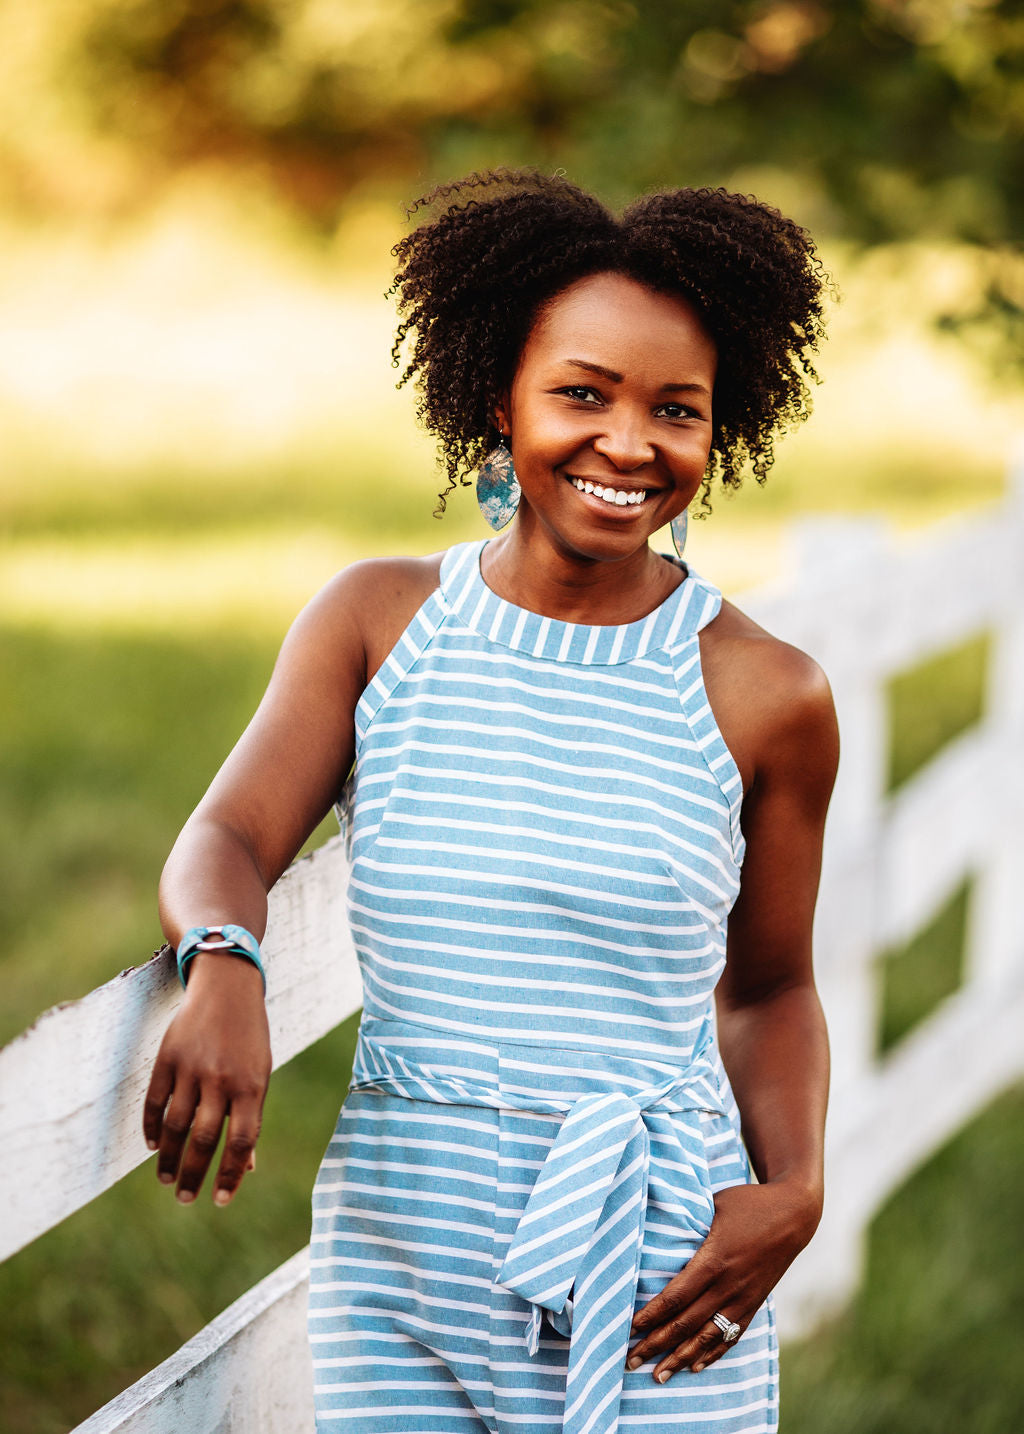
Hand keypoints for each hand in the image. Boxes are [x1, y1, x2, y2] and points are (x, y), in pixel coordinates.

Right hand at [143, 952, 271, 1205]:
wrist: (228, 987)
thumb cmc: (249, 1039)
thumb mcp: (260, 1074)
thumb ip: (251, 1117)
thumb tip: (248, 1167)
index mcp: (252, 1086)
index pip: (240, 1142)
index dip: (230, 1175)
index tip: (220, 1201)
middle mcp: (221, 1079)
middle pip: (204, 1139)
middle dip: (193, 1174)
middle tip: (185, 1199)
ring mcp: (192, 1067)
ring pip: (175, 1125)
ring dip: (169, 1158)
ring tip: (167, 1180)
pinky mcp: (168, 1056)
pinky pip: (155, 1101)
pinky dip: (152, 1127)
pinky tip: (154, 1146)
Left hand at [625, 1179, 820, 1381]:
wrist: (794, 1214)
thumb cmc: (748, 1203)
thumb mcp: (713, 1207)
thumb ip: (690, 1226)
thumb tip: (658, 1232)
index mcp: (714, 1260)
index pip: (675, 1297)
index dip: (651, 1316)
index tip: (629, 1328)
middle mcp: (728, 1286)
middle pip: (686, 1324)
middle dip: (656, 1345)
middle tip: (631, 1361)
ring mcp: (743, 1299)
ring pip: (707, 1337)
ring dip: (680, 1359)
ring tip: (658, 1377)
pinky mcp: (754, 1304)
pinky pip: (731, 1336)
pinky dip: (712, 1353)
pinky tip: (695, 1366)